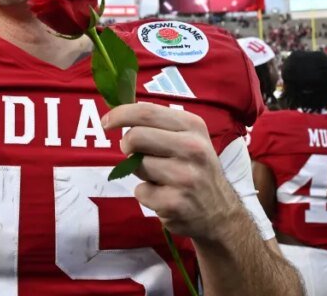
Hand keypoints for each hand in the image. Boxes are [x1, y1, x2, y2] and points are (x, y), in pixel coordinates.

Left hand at [103, 103, 240, 242]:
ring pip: (136, 165)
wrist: (221, 213)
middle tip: (134, 153)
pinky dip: (146, 195)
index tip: (105, 122)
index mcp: (193, 126)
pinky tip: (165, 197)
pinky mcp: (175, 203)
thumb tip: (117, 116)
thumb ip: (158, 125)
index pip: (147, 112)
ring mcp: (185, 177)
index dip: (119, 115)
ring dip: (140, 173)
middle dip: (127, 146)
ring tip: (161, 178)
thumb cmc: (195, 169)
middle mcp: (193, 148)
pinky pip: (140, 192)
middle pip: (136, 137)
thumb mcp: (189, 138)